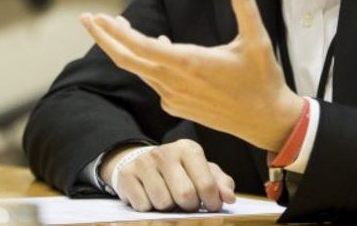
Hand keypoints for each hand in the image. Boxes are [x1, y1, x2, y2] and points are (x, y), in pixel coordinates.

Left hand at [81, 0, 302, 151]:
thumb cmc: (262, 81)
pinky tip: (154, 46)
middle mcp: (175, 82)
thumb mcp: (256, 41)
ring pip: (139, 69)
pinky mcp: (178, 106)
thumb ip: (244, 8)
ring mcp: (174, 97)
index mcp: (189, 64)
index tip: (98, 18)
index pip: (141, 47)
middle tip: (87, 19)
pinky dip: (145, 62)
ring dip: (124, 48)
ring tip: (116, 26)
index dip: (116, 32)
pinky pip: (153, 80)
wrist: (266, 120)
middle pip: (128, 59)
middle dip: (104, 38)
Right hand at [100, 140, 235, 211]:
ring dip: (168, 208)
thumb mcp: (202, 171)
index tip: (210, 206)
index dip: (212, 202)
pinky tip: (150, 197)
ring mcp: (144, 162)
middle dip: (189, 206)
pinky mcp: (127, 174)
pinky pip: (143, 205)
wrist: (142, 162)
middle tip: (187, 203)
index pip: (206, 184)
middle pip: (185, 195)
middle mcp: (166, 152)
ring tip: (168, 198)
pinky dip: (149, 207)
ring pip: (163, 203)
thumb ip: (220, 183)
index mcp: (188, 149)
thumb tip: (229, 198)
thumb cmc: (180, 170)